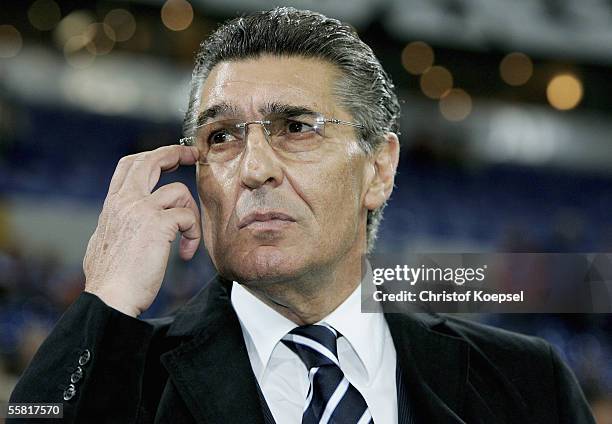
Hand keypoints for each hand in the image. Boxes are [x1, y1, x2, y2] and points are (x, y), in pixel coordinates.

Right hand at [83, 145, 200, 316]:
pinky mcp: (158, 224)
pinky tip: (185, 253)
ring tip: (187, 239)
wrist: (110, 298)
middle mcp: (125, 201)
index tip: (171, 156)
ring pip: (179, 190)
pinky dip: (193, 235)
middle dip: (174, 153)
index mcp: (113, 205)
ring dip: (191, 213)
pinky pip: (188, 217)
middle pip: (151, 160)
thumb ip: (120, 223)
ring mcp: (141, 210)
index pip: (129, 165)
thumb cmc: (110, 279)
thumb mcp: (106, 241)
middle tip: (193, 156)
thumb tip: (128, 222)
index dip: (152, 155)